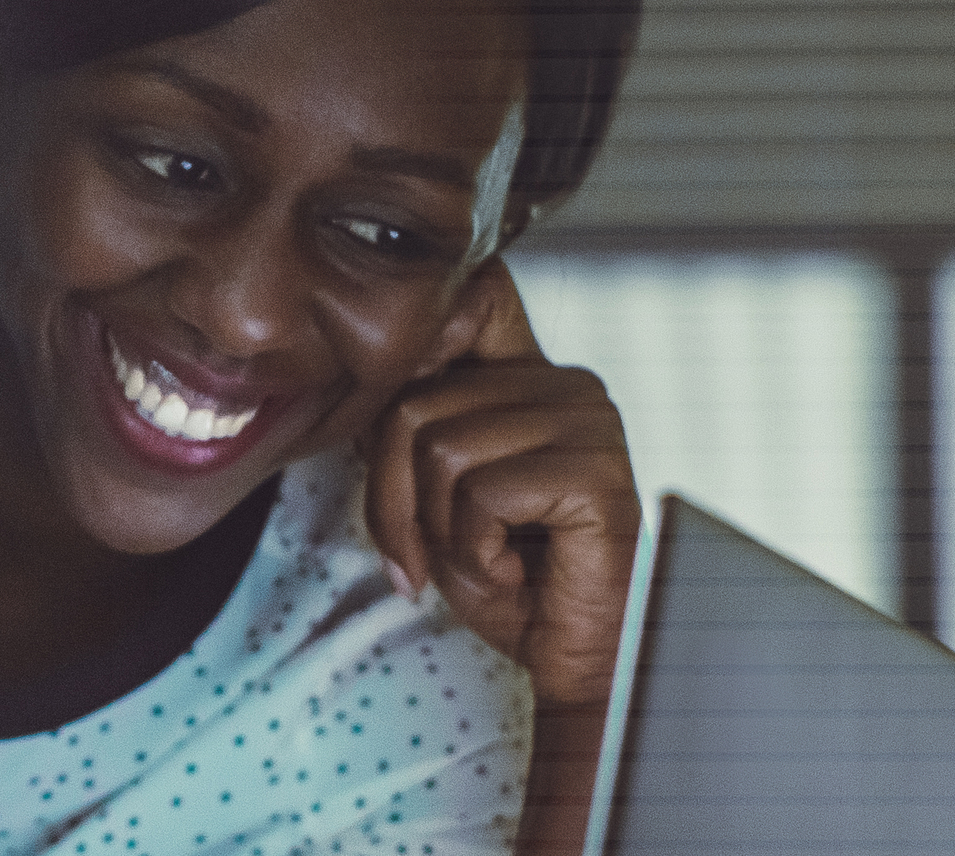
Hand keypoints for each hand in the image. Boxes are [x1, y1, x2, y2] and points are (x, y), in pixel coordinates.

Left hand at [361, 260, 640, 710]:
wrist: (567, 658)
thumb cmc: (506, 576)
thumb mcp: (433, 490)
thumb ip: (410, 424)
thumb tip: (358, 377)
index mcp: (533, 375)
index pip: (472, 295)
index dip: (416, 346)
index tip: (400, 433)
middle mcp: (569, 385)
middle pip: (415, 404)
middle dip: (397, 495)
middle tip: (435, 548)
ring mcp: (590, 425)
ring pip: (441, 449)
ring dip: (439, 529)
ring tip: (486, 554)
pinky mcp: (596, 476)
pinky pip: (482, 494)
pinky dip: (475, 550)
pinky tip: (514, 567)